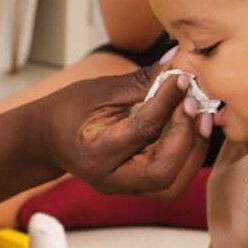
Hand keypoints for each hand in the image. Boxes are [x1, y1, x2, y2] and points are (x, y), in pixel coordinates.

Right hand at [33, 61, 210, 198]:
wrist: (47, 139)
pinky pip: (171, 181)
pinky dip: (188, 156)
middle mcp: (110, 179)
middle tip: (194, 104)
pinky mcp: (135, 189)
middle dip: (186, 137)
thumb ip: (141, 80)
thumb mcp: (100, 90)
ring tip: (201, 118)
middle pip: (163, 172)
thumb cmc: (69, 110)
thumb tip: (178, 59)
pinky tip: (191, 129)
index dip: (167, 102)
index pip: (142, 130)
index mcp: (95, 153)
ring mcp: (123, 189)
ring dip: (193, 151)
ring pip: (172, 184)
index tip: (181, 77)